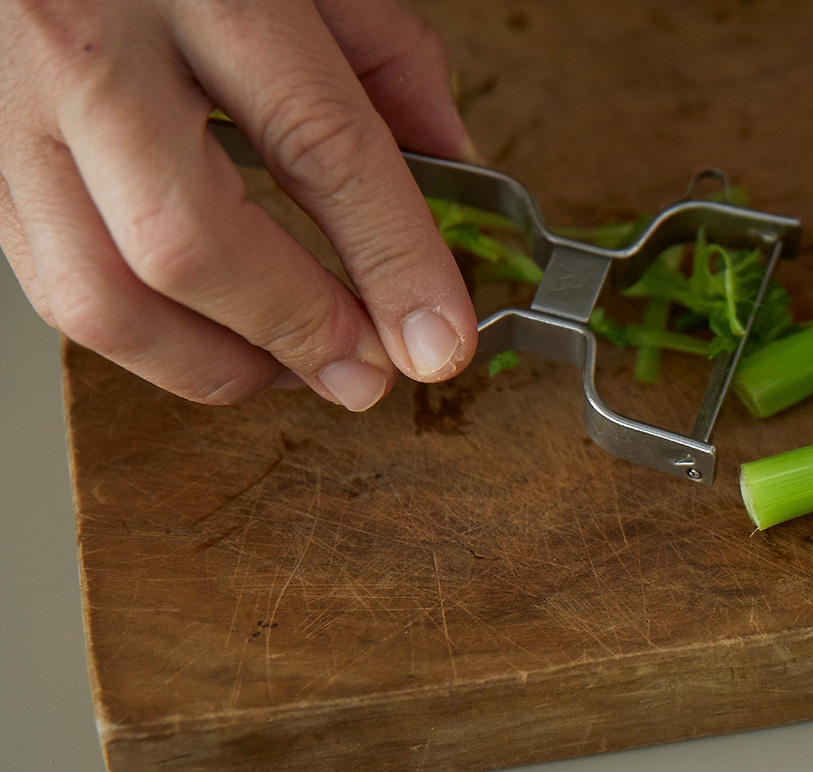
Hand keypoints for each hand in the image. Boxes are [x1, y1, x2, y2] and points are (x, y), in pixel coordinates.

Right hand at [0, 0, 478, 409]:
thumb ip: (387, 59)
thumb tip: (457, 170)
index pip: (318, 146)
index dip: (394, 263)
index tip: (440, 341)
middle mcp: (88, 47)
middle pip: (190, 245)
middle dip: (297, 333)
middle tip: (367, 372)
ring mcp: (10, 106)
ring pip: (100, 295)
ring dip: (214, 362)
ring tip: (292, 364)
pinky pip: (50, 284)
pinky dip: (145, 335)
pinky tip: (212, 332)